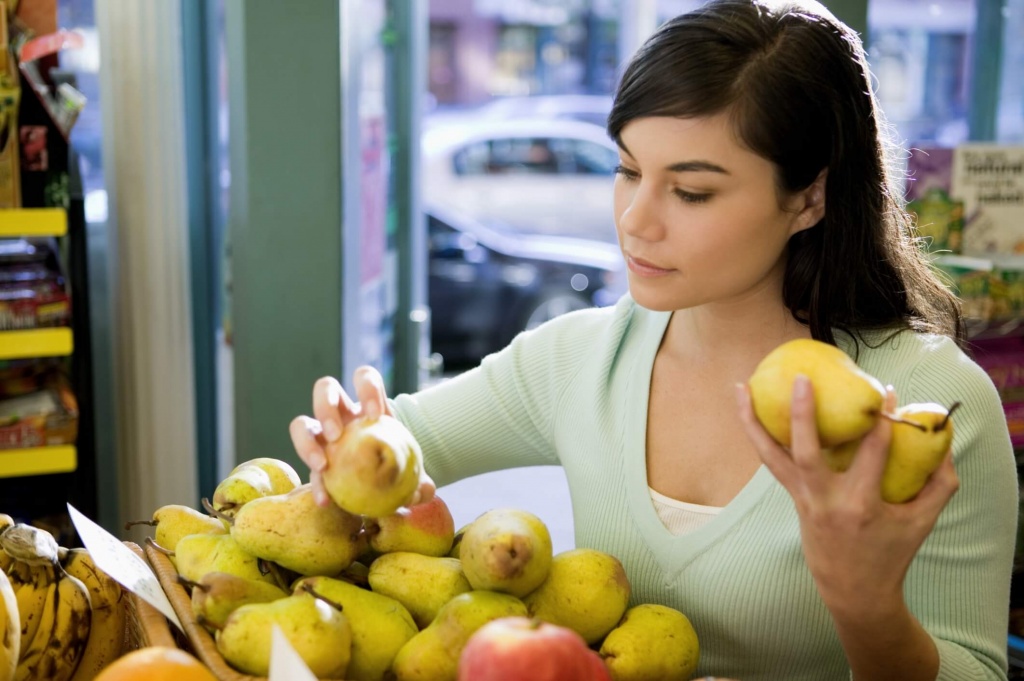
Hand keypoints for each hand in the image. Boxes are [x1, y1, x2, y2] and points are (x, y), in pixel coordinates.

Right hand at [290, 366, 436, 507]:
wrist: (384, 484)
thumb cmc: (399, 466)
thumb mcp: (412, 471)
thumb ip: (419, 480)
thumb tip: (425, 491)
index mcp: (368, 406)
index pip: (365, 378)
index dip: (367, 388)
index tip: (375, 414)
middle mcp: (342, 414)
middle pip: (325, 389)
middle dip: (326, 407)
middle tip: (337, 435)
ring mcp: (323, 435)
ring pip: (301, 423)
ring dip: (307, 441)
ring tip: (322, 464)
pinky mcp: (315, 461)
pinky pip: (307, 469)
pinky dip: (316, 486)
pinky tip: (326, 501)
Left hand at [734, 375, 958, 613]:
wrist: (853, 591)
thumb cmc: (891, 553)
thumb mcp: (922, 522)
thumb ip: (939, 483)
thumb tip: (942, 439)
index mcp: (862, 504)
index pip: (872, 452)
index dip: (880, 419)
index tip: (884, 391)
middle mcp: (826, 500)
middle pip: (806, 452)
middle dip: (801, 415)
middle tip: (801, 379)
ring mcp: (803, 498)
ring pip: (770, 456)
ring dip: (752, 421)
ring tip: (740, 387)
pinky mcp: (791, 497)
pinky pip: (770, 461)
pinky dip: (758, 435)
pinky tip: (745, 408)